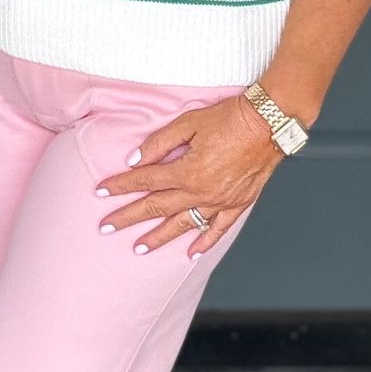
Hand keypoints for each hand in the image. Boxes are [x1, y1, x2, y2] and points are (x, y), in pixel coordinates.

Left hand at [95, 91, 282, 255]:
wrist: (269, 123)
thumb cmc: (231, 118)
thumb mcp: (189, 122)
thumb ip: (159, 143)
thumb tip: (134, 160)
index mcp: (186, 170)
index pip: (144, 181)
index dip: (120, 186)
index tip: (101, 191)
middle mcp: (200, 191)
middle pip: (156, 208)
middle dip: (128, 218)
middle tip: (106, 227)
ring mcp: (219, 201)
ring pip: (182, 225)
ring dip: (159, 238)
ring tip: (139, 248)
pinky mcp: (237, 204)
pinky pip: (217, 230)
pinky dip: (204, 243)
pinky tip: (190, 254)